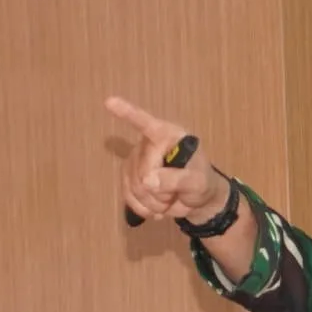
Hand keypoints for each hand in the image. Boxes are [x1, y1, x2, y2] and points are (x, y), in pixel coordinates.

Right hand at [104, 96, 222, 226]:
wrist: (197, 199)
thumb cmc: (202, 183)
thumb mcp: (198, 182)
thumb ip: (177, 179)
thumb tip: (148, 181)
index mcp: (168, 136)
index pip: (146, 123)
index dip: (127, 113)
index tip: (109, 102)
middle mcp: (149, 143)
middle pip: (142, 171)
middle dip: (158, 191)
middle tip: (174, 195)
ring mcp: (136, 160)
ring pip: (134, 186)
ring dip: (152, 202)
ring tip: (168, 200)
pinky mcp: (129, 177)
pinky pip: (128, 196)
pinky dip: (142, 208)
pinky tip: (155, 209)